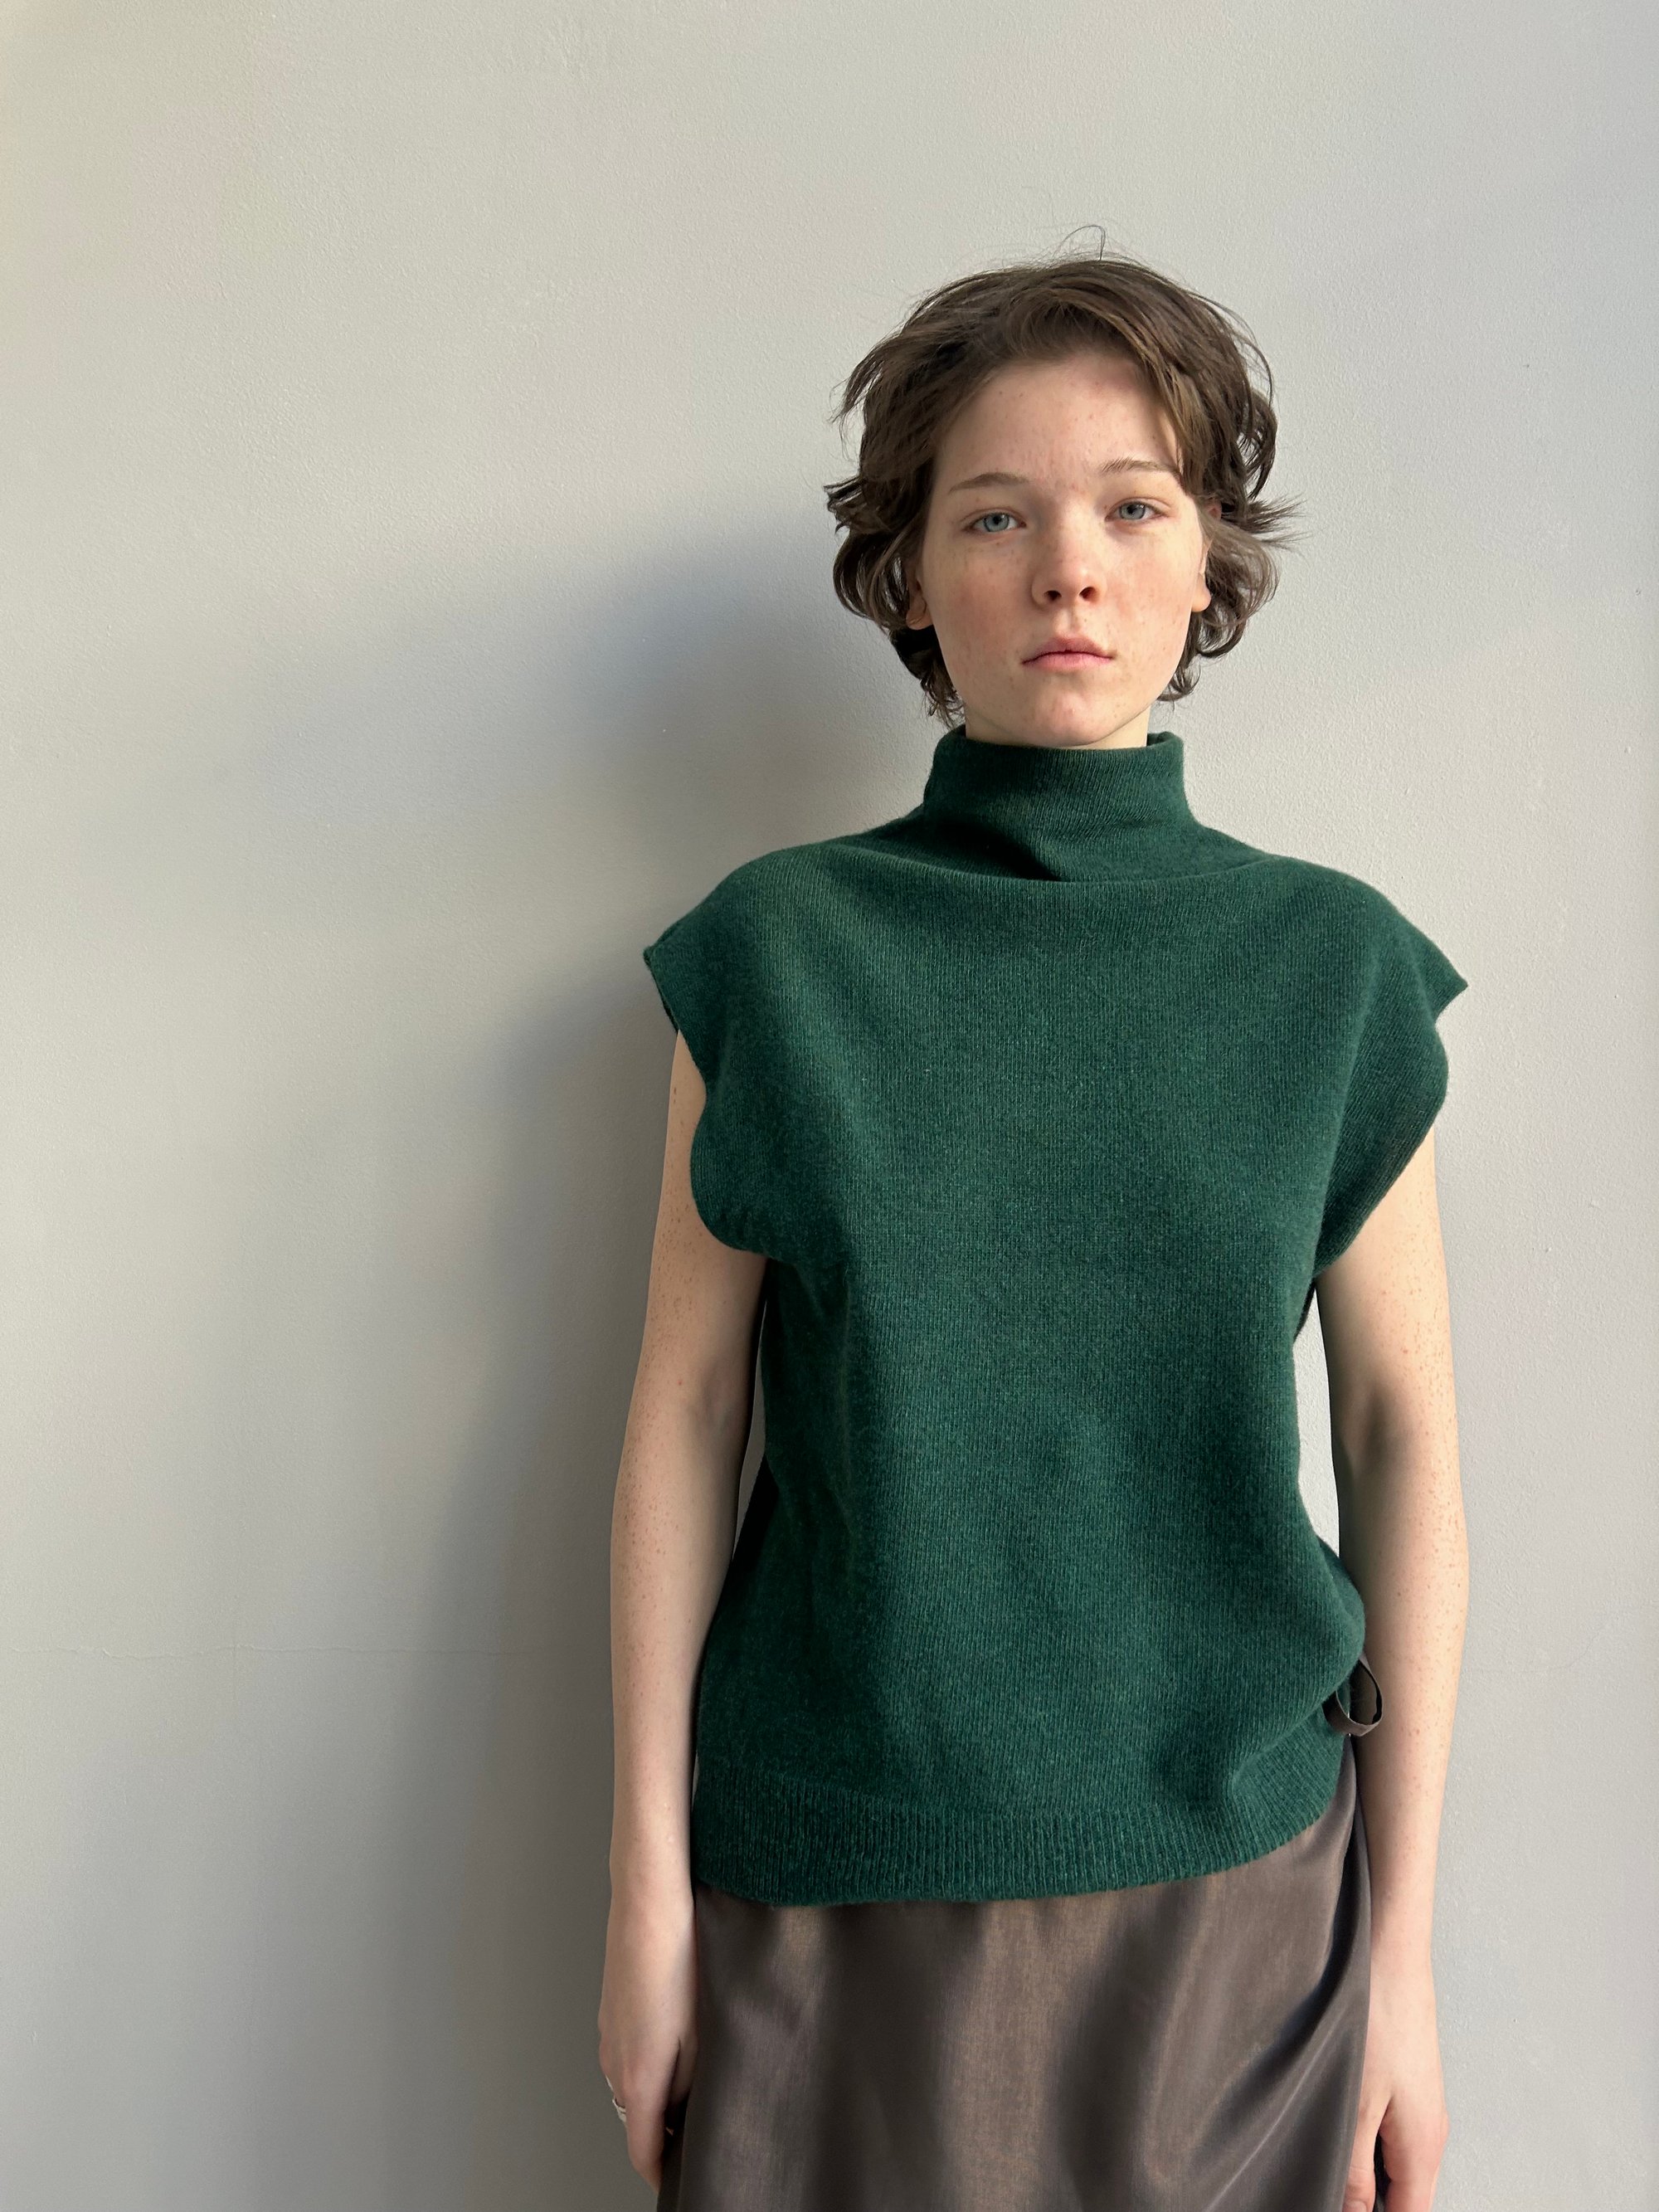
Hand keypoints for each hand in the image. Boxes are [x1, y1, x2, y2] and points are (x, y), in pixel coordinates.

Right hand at [597, 1880, 698, 2192]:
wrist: (648, 1897)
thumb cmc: (679, 1956)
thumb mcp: (702, 2029)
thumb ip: (693, 2080)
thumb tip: (689, 2106)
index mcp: (638, 2076)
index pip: (643, 2150)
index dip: (665, 2172)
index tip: (686, 2177)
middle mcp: (614, 2061)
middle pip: (638, 2118)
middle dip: (666, 2131)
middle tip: (702, 2125)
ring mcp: (608, 2032)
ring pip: (633, 2082)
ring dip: (659, 2092)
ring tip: (697, 2078)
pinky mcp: (611, 2007)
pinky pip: (628, 2050)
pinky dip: (650, 2059)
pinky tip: (679, 2034)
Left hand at [1344, 1946, 1450, 2208]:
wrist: (1388, 1944)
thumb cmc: (1375, 2013)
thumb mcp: (1352, 2103)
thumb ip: (1352, 2172)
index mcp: (1423, 2149)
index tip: (1332, 2204)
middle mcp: (1428, 2132)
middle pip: (1402, 2197)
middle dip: (1366, 2202)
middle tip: (1318, 2180)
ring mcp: (1417, 2105)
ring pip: (1392, 2164)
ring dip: (1360, 2170)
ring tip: (1319, 2154)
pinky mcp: (1402, 2079)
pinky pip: (1386, 2131)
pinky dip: (1361, 2138)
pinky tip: (1328, 2119)